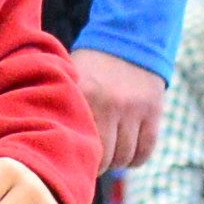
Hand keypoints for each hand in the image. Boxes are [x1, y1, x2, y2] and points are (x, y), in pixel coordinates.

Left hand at [74, 49, 163, 171]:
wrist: (130, 39)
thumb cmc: (91, 66)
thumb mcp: (70, 76)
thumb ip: (63, 104)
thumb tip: (49, 142)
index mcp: (84, 93)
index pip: (78, 142)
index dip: (73, 157)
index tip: (68, 159)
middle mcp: (111, 103)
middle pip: (103, 157)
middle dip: (95, 165)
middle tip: (88, 161)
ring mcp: (135, 109)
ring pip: (124, 157)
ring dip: (114, 163)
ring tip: (106, 156)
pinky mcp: (154, 112)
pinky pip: (145, 151)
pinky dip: (134, 160)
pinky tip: (124, 155)